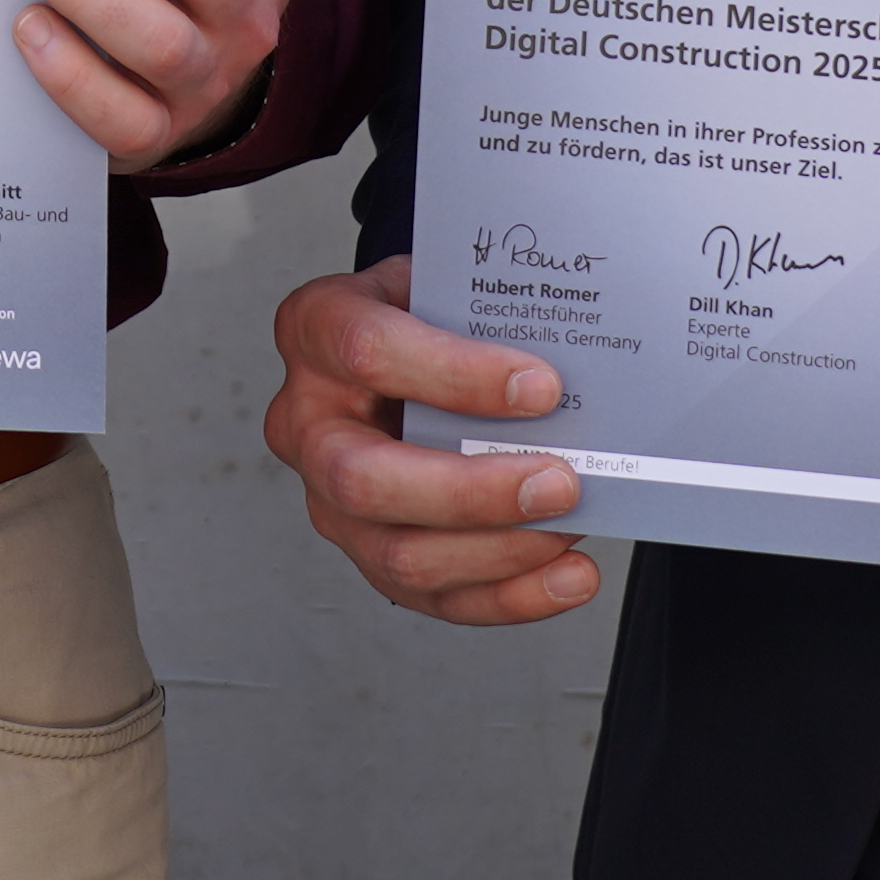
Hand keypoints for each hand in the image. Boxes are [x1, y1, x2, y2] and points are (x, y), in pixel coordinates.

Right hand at [261, 258, 603, 628]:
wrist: (396, 350)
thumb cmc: (419, 314)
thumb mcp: (437, 283)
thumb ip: (484, 314)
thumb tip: (574, 364)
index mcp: (314, 332)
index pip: (369, 353)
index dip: (457, 375)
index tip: (541, 386)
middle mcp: (306, 425)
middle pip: (364, 479)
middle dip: (471, 492)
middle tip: (558, 481)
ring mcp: (331, 500)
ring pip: (399, 554)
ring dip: (499, 550)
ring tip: (569, 526)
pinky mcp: (370, 553)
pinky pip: (435, 597)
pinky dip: (510, 596)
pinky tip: (565, 576)